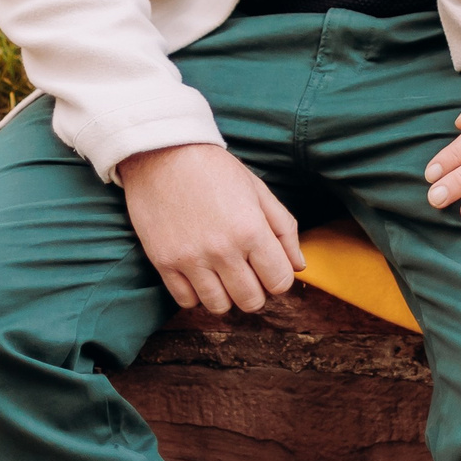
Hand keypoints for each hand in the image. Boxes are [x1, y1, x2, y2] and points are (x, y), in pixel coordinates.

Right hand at [118, 142, 304, 313]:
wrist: (162, 152)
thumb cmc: (214, 169)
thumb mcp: (258, 190)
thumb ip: (284, 229)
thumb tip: (299, 266)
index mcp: (251, 230)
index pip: (280, 282)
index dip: (278, 278)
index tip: (269, 267)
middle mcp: (223, 250)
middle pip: (251, 301)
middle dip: (255, 290)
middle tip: (246, 271)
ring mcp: (191, 259)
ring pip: (219, 307)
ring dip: (225, 295)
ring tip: (221, 273)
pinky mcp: (163, 262)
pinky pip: (186, 302)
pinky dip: (196, 294)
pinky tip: (198, 273)